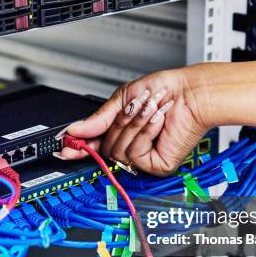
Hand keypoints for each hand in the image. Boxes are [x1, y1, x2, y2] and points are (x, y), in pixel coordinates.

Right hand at [55, 68, 208, 175]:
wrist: (190, 94)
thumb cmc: (164, 91)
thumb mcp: (122, 99)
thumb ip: (98, 118)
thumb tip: (76, 130)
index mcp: (120, 132)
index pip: (95, 146)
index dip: (79, 148)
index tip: (65, 149)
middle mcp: (131, 147)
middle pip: (105, 149)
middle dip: (118, 125)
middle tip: (133, 107)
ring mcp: (144, 158)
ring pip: (119, 152)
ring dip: (133, 126)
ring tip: (149, 110)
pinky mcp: (157, 166)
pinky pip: (136, 154)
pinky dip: (146, 133)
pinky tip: (157, 122)